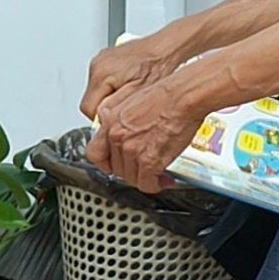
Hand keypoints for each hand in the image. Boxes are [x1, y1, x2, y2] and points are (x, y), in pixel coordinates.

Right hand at [79, 33, 173, 120]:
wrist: (167, 47)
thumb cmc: (159, 65)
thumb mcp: (139, 96)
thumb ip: (117, 111)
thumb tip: (106, 125)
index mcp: (101, 74)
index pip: (88, 109)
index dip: (102, 119)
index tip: (115, 120)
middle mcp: (97, 65)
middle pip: (90, 100)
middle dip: (105, 108)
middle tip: (125, 108)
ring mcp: (101, 60)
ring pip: (96, 92)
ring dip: (109, 98)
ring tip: (129, 94)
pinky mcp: (106, 59)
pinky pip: (102, 81)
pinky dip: (113, 87)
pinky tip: (129, 85)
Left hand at [91, 71, 207, 187]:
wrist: (184, 95)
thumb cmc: (167, 94)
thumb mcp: (132, 100)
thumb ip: (121, 119)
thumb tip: (124, 132)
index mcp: (109, 118)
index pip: (95, 152)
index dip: (106, 163)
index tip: (114, 165)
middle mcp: (115, 134)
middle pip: (115, 167)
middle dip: (129, 171)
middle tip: (142, 169)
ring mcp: (130, 148)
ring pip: (130, 177)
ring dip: (144, 178)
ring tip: (156, 174)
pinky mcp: (148, 160)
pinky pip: (147, 183)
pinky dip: (155, 185)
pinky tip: (163, 180)